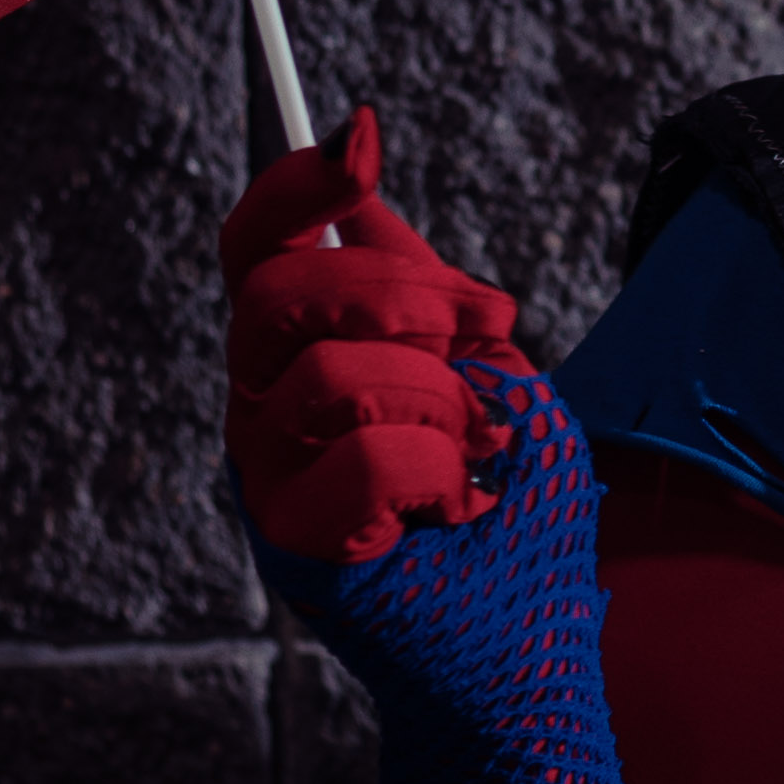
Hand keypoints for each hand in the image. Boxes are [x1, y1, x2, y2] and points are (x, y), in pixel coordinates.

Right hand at [220, 107, 527, 566]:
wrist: (531, 642)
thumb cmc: (514, 506)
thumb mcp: (482, 361)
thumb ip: (414, 280)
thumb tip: (352, 173)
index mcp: (297, 358)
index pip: (252, 251)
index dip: (292, 184)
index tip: (362, 141)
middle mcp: (261, 411)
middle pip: (278, 292)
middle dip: (403, 292)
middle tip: (491, 327)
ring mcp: (266, 479)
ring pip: (328, 375)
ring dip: (440, 399)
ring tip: (478, 446)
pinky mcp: (292, 547)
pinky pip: (359, 459)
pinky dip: (437, 470)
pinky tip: (454, 506)